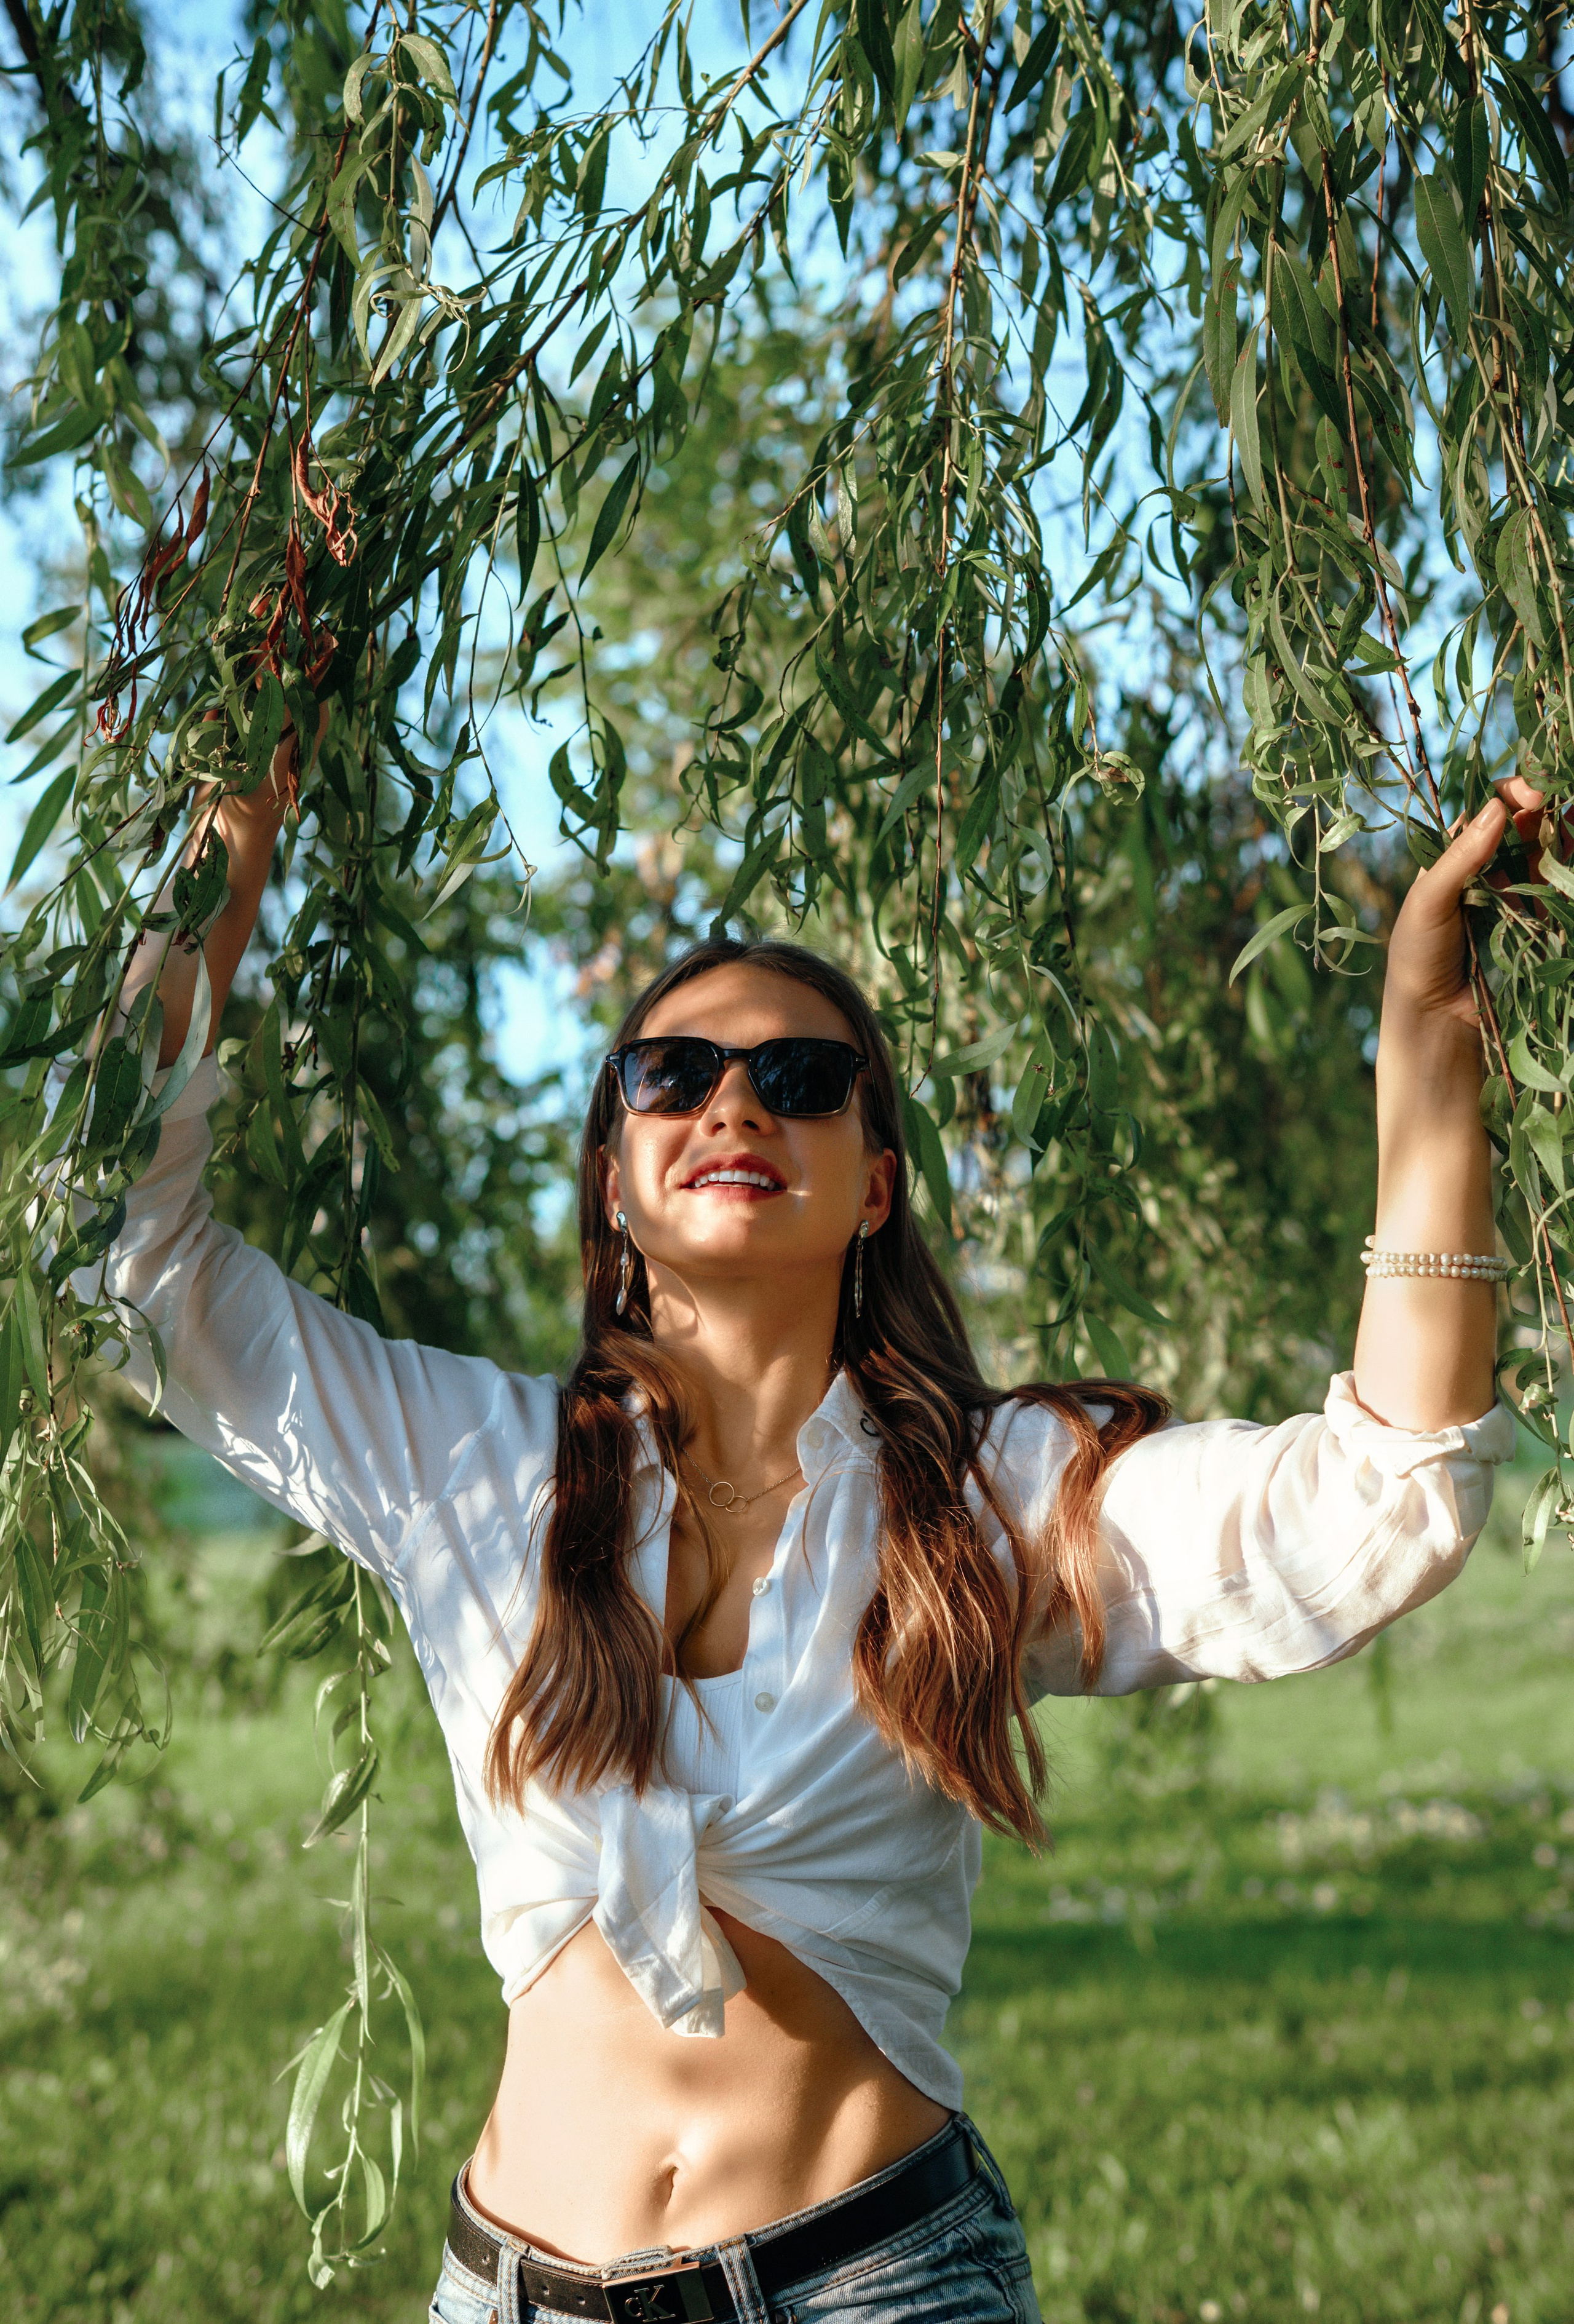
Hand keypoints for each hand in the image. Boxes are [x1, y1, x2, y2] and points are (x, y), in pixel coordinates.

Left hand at [1383, 777, 1554, 1038]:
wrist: (1436, 1017)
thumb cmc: (1418, 955)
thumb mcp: (1429, 902)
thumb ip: (1461, 857)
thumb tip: (1497, 808)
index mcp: (1457, 853)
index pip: (1491, 805)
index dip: (1514, 791)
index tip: (1535, 793)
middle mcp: (1491, 865)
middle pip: (1530, 821)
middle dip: (1549, 809)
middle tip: (1562, 809)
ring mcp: (1519, 890)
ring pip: (1551, 849)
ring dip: (1565, 836)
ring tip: (1570, 834)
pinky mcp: (1540, 918)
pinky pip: (1561, 885)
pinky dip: (1570, 871)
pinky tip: (1571, 866)